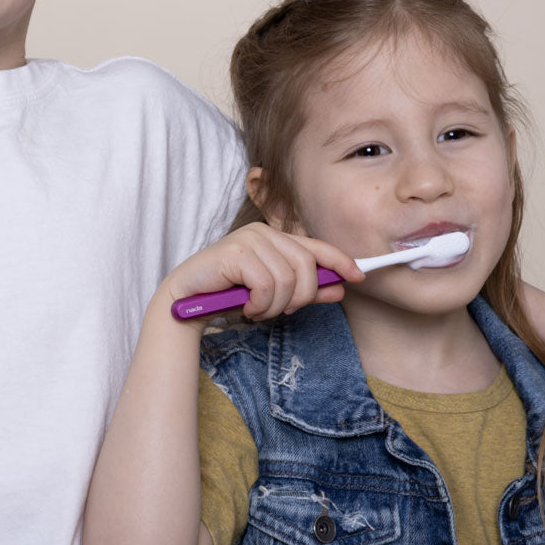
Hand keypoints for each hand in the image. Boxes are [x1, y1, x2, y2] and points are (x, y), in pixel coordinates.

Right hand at [162, 222, 364, 322]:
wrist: (186, 300)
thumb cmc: (228, 295)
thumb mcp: (273, 294)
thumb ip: (305, 290)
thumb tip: (339, 288)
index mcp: (274, 238)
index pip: (316, 247)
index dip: (340, 260)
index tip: (359, 276)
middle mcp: (264, 233)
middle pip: (307, 268)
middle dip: (300, 298)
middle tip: (279, 311)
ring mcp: (249, 240)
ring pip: (288, 280)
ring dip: (274, 306)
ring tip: (256, 309)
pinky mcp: (236, 252)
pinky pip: (267, 286)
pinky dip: (260, 304)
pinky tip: (245, 306)